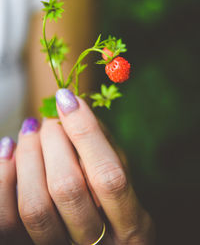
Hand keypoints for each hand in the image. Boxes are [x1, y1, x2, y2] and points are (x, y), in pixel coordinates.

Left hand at [14, 89, 153, 243]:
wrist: (98, 242)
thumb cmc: (111, 202)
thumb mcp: (121, 176)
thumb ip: (102, 145)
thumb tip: (71, 106)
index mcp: (132, 226)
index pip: (109, 176)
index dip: (86, 134)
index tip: (67, 99)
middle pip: (67, 189)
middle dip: (54, 142)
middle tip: (50, 120)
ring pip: (35, 207)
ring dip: (28, 156)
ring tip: (32, 130)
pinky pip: (7, 220)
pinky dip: (4, 175)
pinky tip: (10, 149)